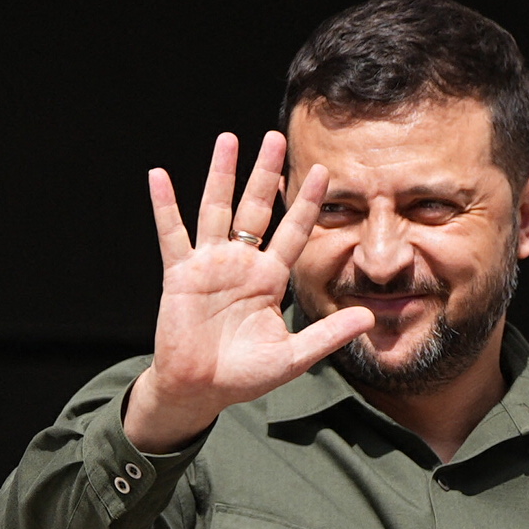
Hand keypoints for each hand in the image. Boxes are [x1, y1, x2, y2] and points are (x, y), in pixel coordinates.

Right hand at [124, 131, 375, 453]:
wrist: (198, 391)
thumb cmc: (242, 376)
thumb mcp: (293, 357)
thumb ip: (328, 336)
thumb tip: (369, 318)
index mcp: (268, 279)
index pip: (293, 232)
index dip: (306, 203)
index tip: (322, 172)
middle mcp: (240, 264)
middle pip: (255, 209)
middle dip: (265, 173)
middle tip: (274, 138)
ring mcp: (209, 265)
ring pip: (217, 210)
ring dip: (221, 175)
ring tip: (228, 140)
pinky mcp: (180, 274)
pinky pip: (172, 234)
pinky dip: (165, 205)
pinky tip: (159, 176)